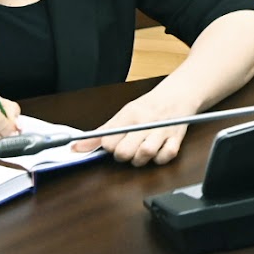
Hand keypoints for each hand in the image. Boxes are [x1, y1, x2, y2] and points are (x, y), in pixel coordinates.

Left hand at [73, 90, 194, 165]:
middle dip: (123, 155)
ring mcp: (162, 131)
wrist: (176, 95)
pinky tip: (157, 152)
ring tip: (140, 152)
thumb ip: (99, 134)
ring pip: (145, 154)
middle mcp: (145, 122)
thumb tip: (76, 148)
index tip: (114, 143)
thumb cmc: (147, 107)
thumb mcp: (122, 115)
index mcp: (129, 115)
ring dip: (140, 159)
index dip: (109, 147)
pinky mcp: (177, 138)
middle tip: (127, 149)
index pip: (109, 141)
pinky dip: (160, 158)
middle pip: (124, 152)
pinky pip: (166, 156)